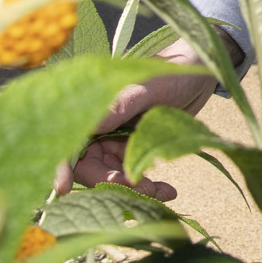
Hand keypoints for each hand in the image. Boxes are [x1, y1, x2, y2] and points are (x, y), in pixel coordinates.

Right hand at [56, 30, 236, 201]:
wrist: (200, 71)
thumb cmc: (173, 71)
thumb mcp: (150, 85)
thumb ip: (122, 102)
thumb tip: (93, 123)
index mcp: (94, 107)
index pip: (69, 139)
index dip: (61, 164)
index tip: (63, 187)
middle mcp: (99, 125)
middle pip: (89, 165)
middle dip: (111, 182)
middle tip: (143, 188)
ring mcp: (114, 139)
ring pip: (111, 174)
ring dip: (133, 188)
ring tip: (163, 191)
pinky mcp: (132, 149)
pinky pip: (131, 174)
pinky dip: (147, 186)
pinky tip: (167, 190)